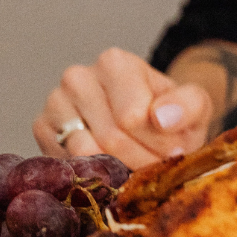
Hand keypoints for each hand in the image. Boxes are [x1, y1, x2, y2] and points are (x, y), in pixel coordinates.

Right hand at [33, 48, 213, 168]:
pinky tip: (109, 164)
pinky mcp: (41, 129)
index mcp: (114, 62)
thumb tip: (161, 117)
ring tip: (138, 162)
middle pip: (109, 138)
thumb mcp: (195, 105)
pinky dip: (91, 173)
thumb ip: (188, 105)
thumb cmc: (171, 112)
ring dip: (118, 170)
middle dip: (140, 160)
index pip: (132, 117)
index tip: (174, 148)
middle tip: (158, 163)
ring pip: (84, 154)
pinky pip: (64, 164)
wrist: (150, 121)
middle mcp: (78, 77)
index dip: (157, 143)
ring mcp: (55, 103)